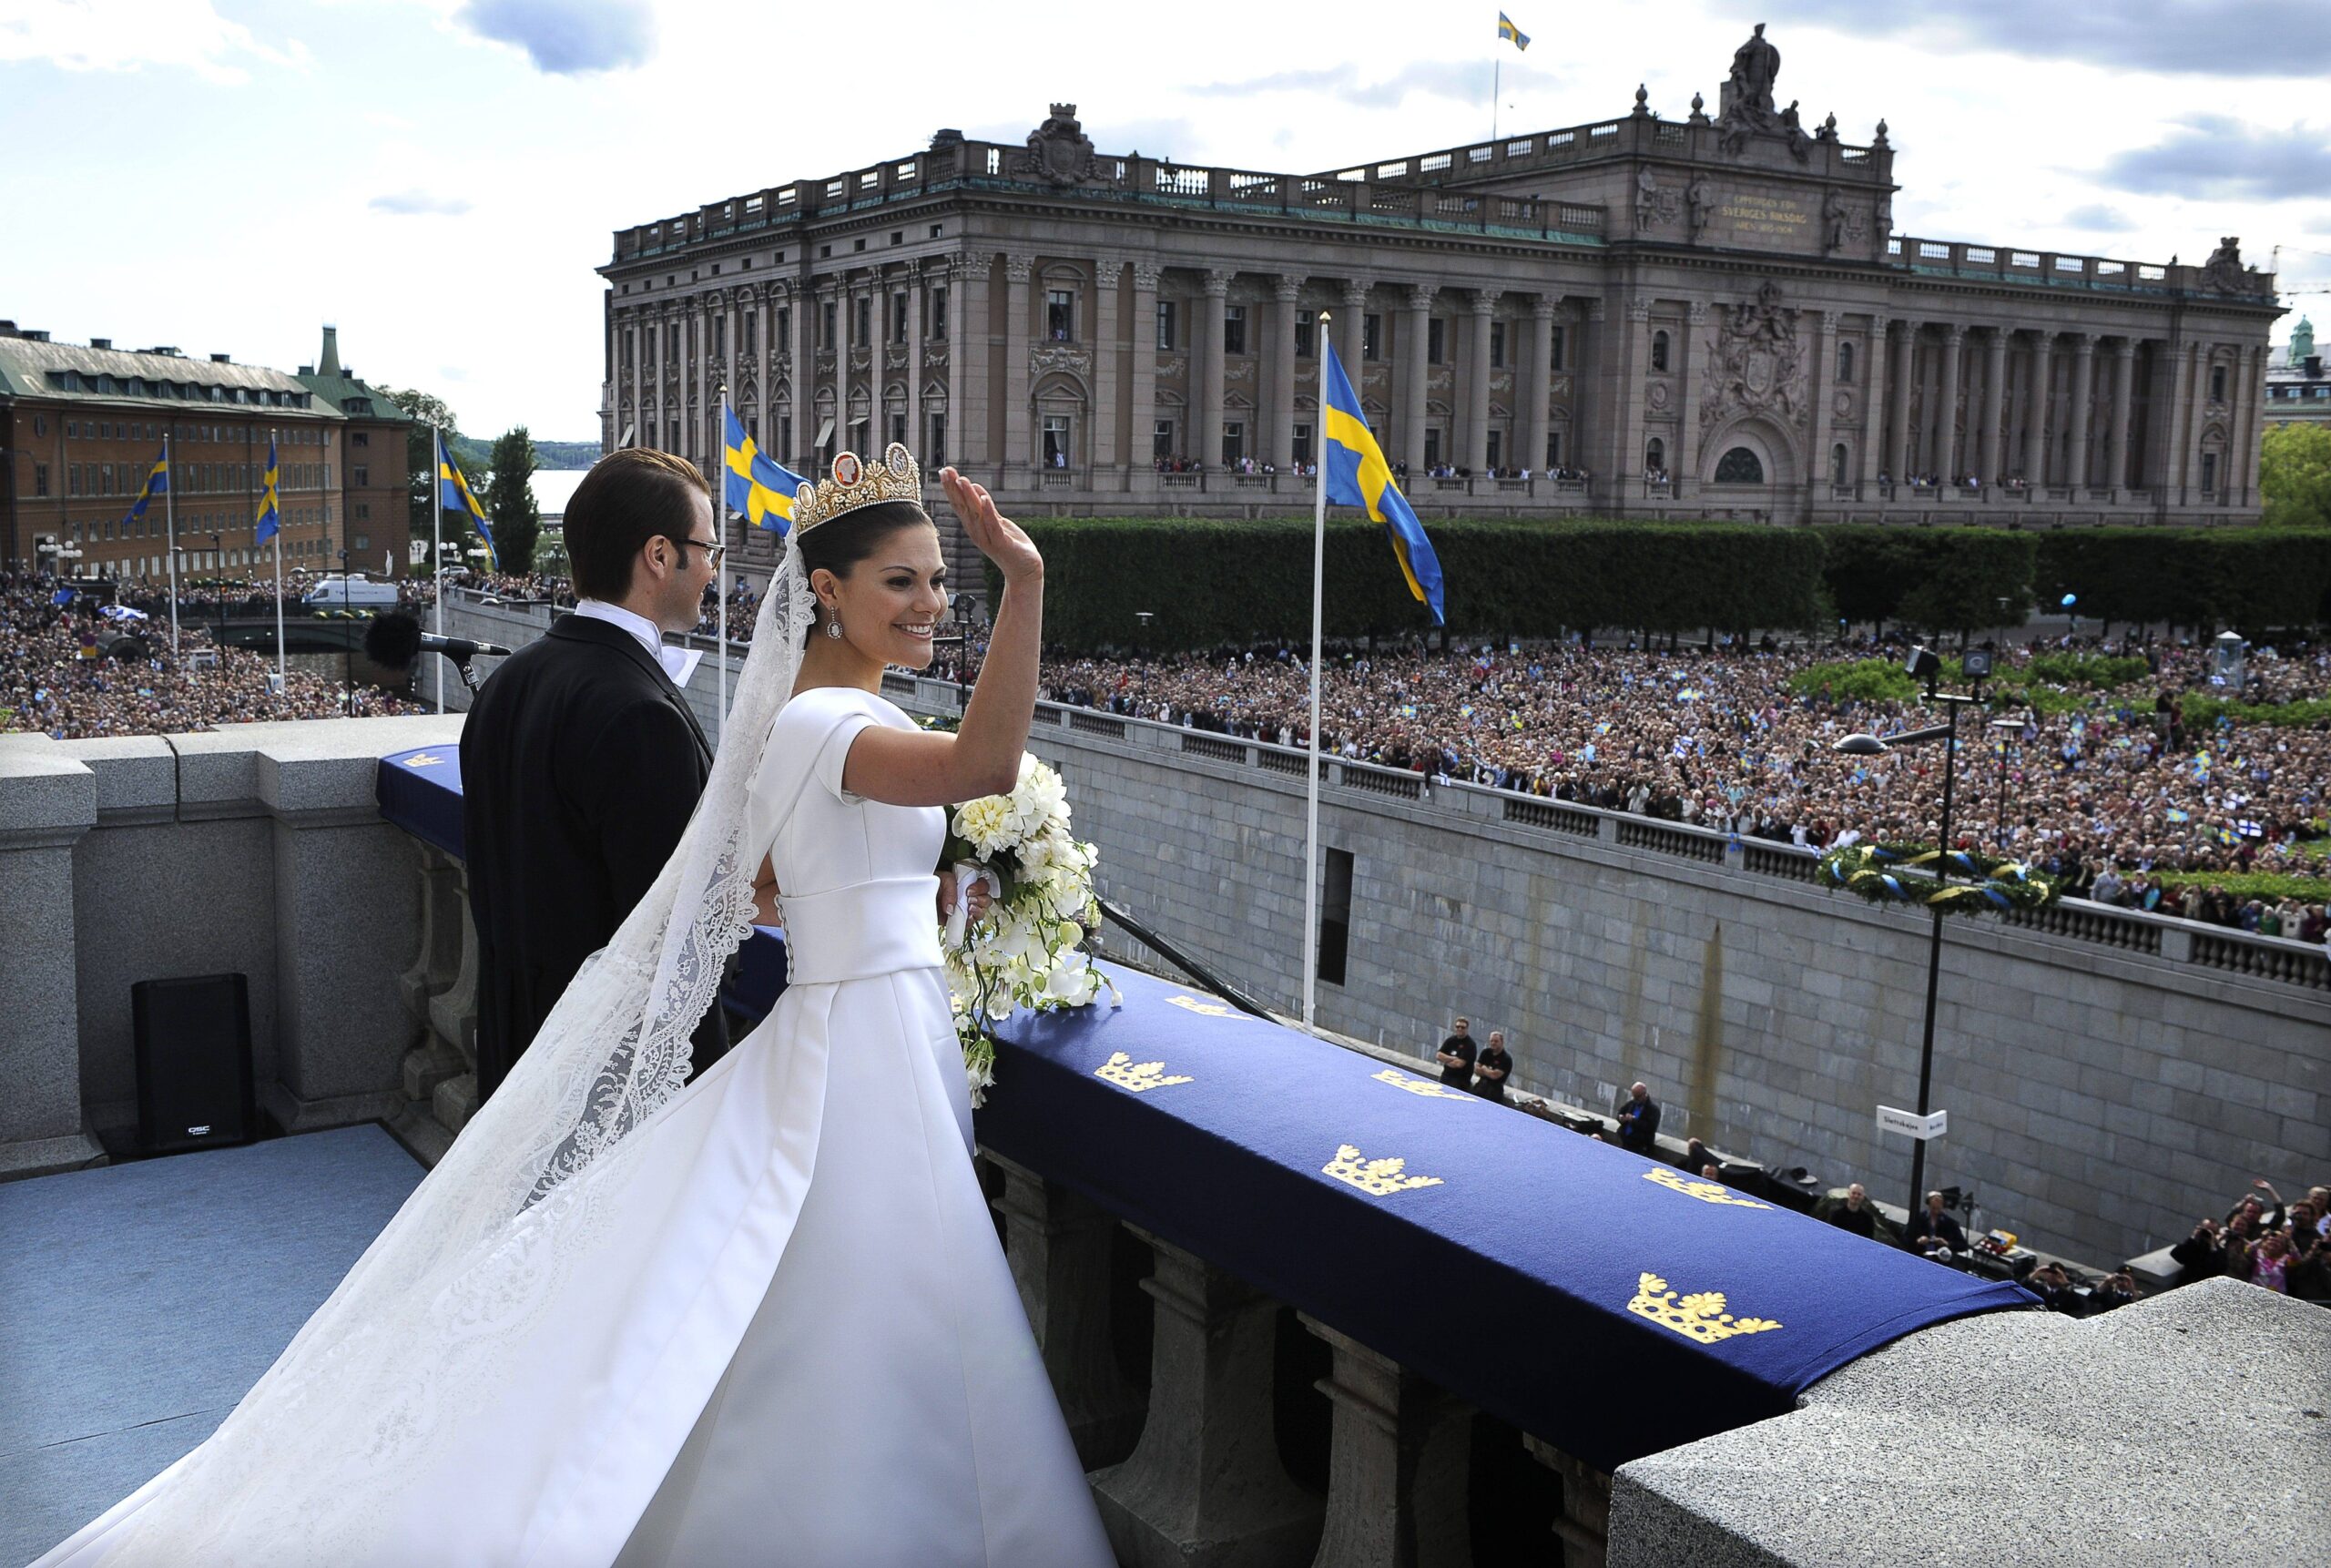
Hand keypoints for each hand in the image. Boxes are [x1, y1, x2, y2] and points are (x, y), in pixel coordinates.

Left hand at [936, 869, 993, 923]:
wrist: (921, 898)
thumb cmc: (932, 885)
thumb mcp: (942, 880)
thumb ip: (950, 890)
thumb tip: (952, 908)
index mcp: (968, 883)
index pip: (983, 885)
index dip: (980, 888)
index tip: (969, 891)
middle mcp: (969, 896)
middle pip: (986, 899)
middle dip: (980, 900)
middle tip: (969, 900)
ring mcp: (965, 909)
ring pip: (981, 912)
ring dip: (977, 911)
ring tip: (968, 909)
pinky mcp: (960, 920)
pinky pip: (970, 923)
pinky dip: (969, 922)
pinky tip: (964, 918)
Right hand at [940, 467, 1040, 586]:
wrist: (1025, 569)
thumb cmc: (1011, 545)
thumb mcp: (996, 521)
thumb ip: (986, 507)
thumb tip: (974, 487)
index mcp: (975, 526)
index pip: (959, 504)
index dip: (951, 488)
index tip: (944, 471)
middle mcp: (977, 532)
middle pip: (962, 508)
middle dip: (954, 489)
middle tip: (945, 471)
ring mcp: (988, 538)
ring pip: (976, 515)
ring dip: (969, 497)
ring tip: (962, 480)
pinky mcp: (1002, 544)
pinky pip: (993, 526)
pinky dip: (989, 513)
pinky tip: (985, 499)